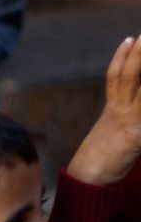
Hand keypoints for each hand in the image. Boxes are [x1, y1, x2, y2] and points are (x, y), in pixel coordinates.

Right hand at [66, 35, 140, 184]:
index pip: (115, 78)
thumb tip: (132, 126)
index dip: (122, 57)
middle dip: (137, 56)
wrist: (85, 183)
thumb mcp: (111, 140)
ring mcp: (126, 125)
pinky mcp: (134, 140)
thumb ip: (126, 127)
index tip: (131, 38)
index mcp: (112, 112)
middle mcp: (117, 113)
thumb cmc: (98, 165)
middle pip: (128, 77)